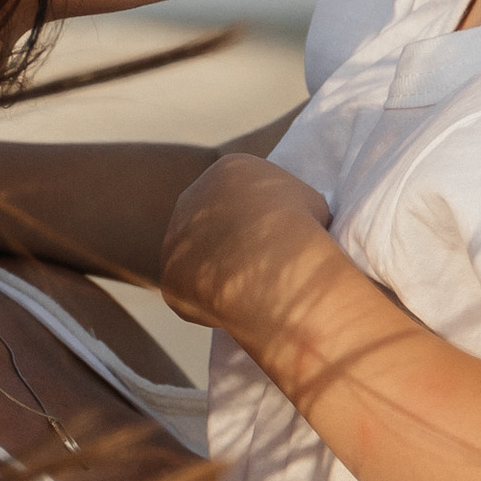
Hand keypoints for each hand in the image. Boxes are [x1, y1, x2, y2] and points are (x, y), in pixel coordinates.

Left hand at [159, 152, 332, 333]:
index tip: (277, 241)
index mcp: (227, 172)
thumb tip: (301, 225)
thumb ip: (294, 210)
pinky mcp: (169, 275)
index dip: (261, 219)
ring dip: (218, 273)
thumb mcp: (311, 203)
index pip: (241, 195)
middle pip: (212, 223)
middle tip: (261, 268)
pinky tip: (237, 309)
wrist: (270, 257)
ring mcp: (175, 237)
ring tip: (252, 292)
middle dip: (232, 243)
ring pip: (198, 258)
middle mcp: (191, 198)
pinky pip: (192, 292)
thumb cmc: (299, 226)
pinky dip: (212, 302)